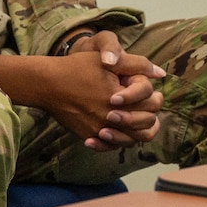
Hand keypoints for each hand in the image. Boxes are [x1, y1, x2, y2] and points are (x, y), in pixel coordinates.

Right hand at [0, 38, 164, 151]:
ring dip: (134, 131)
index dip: (151, 96)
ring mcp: (101, 128)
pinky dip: (114, 141)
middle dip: (146, 115)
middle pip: (146, 125)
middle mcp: (114, 117)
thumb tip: (161, 73)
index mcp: (123, 98)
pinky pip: (110, 146)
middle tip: (139, 107)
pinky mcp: (88, 135)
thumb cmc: (77, 68)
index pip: (153, 104)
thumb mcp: (108, 60)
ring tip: (129, 121)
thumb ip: (137, 64)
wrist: (46, 84)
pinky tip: (110, 131)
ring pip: (131, 140)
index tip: (140, 90)